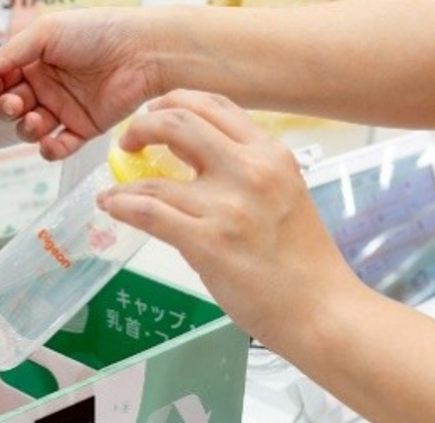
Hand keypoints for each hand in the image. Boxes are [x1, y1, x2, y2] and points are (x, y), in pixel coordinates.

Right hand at [0, 8, 164, 160]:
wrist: (142, 52)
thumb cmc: (99, 32)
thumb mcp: (46, 33)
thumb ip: (11, 53)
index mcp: (35, 59)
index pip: (2, 78)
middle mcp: (48, 85)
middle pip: (12, 106)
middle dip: (6, 107)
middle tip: (11, 102)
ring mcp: (65, 108)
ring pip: (31, 129)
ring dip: (25, 128)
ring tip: (32, 118)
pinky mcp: (84, 128)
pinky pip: (59, 147)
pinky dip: (49, 150)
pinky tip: (48, 142)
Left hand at [97, 91, 361, 352]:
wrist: (321, 309)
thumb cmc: (304, 264)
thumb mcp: (284, 196)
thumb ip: (246, 173)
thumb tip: (195, 163)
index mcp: (271, 155)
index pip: (215, 104)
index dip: (175, 101)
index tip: (157, 112)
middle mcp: (250, 171)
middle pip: (180, 121)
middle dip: (144, 125)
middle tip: (129, 141)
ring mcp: (227, 207)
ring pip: (155, 176)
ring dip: (125, 182)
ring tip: (114, 191)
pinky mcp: (208, 243)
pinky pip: (149, 212)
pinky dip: (122, 206)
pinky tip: (112, 208)